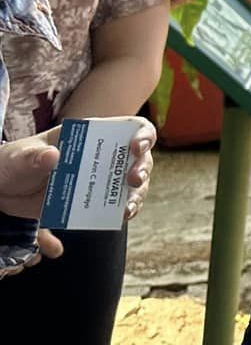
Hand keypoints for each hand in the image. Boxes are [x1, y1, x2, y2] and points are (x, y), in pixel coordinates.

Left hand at [0, 120, 154, 222]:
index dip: (142, 135)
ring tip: (127, 209)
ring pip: (134, 183)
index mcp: (91, 135)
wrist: (4, 191)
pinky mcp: (94, 200)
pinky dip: (123, 210)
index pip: (130, 127)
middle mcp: (103, 155)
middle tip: (133, 180)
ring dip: (137, 194)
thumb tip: (53, 156)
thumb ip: (34, 156)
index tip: (135, 148)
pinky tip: (120, 217)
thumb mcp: (20, 157)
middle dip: (142, 168)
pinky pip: (117, 204)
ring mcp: (100, 179)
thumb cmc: (14, 164)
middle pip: (140, 157)